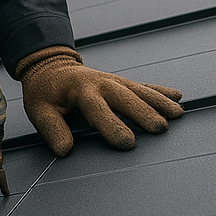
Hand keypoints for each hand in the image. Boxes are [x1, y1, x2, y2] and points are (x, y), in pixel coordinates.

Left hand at [17, 46, 182, 156]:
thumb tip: (64, 150)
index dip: (112, 126)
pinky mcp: (120, 82)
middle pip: (125, 98)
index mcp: (80, 90)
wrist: (49, 65)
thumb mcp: (38, 109)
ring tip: (178, 114)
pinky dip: (159, 91)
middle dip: (143, 113)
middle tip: (161, 128)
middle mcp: (100, 83)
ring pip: (139, 90)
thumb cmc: (44, 92)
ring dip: (159, 101)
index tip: (128, 143)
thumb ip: (52, 129)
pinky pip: (142, 86)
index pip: (98, 110)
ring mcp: (113, 81)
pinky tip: (177, 97)